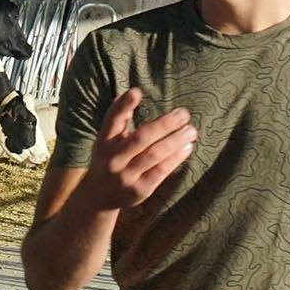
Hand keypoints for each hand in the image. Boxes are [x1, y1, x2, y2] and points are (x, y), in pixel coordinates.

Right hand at [80, 88, 197, 212]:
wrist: (98, 197)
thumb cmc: (109, 160)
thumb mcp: (107, 141)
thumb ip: (120, 121)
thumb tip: (133, 93)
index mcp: (103, 142)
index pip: (112, 121)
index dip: (123, 106)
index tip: (136, 92)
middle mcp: (112, 159)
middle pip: (141, 138)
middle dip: (164, 124)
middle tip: (184, 113)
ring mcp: (125, 176)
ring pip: (154, 154)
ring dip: (175, 140)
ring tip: (191, 130)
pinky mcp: (139, 190)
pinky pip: (161, 171)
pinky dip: (176, 158)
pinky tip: (187, 148)